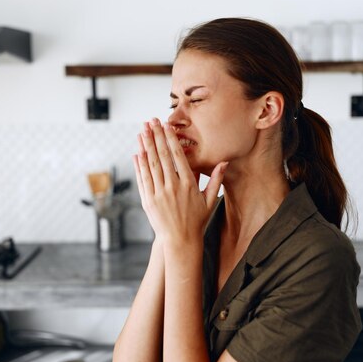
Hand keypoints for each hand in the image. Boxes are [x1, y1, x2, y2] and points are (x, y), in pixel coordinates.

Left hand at [133, 118, 227, 247]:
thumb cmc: (197, 220)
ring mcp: (158, 194)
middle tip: (151, 121)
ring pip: (150, 165)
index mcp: (187, 184)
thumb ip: (216, 180)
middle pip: (162, 156)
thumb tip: (225, 162)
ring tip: (142, 131)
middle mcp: (172, 187)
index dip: (170, 139)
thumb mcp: (210, 200)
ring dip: (145, 146)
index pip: (177, 156)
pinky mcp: (148, 201)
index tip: (166, 125)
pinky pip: (143, 179)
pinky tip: (137, 153)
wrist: (180, 241)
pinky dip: (139, 165)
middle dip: (156, 136)